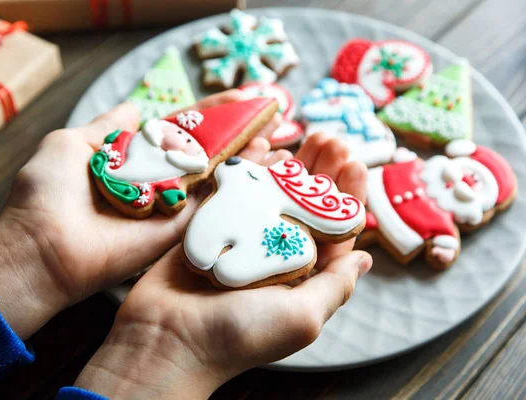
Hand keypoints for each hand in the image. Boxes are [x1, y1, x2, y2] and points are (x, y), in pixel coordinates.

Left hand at [0, 90, 280, 338]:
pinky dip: (241, 185)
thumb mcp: (71, 144)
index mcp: (132, 160)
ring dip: (246, 156)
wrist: (41, 246)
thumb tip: (131, 106)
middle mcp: (156, 182)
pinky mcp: (179, 233)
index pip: (179, 131)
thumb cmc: (48, 191)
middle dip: (236, 133)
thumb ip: (106, 126)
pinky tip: (268, 163)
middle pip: (205, 154)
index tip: (239, 96)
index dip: (209, 114)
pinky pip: (215, 206)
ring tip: (277, 134)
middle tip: (269, 114)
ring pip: (216, 178)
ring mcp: (171, 208)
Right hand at [74, 134, 371, 398]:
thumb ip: (335, 286)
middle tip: (329, 139)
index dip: (347, 195)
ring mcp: (242, 237)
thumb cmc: (238, 334)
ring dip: (290, 164)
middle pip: (305, 204)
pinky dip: (251, 168)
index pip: (334, 228)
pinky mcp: (211, 225)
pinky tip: (265, 146)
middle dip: (321, 171)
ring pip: (273, 192)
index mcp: (302, 274)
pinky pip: (236, 190)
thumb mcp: (302, 316)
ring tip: (303, 135)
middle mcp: (275, 253)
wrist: (166, 338)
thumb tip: (365, 259)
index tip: (353, 161)